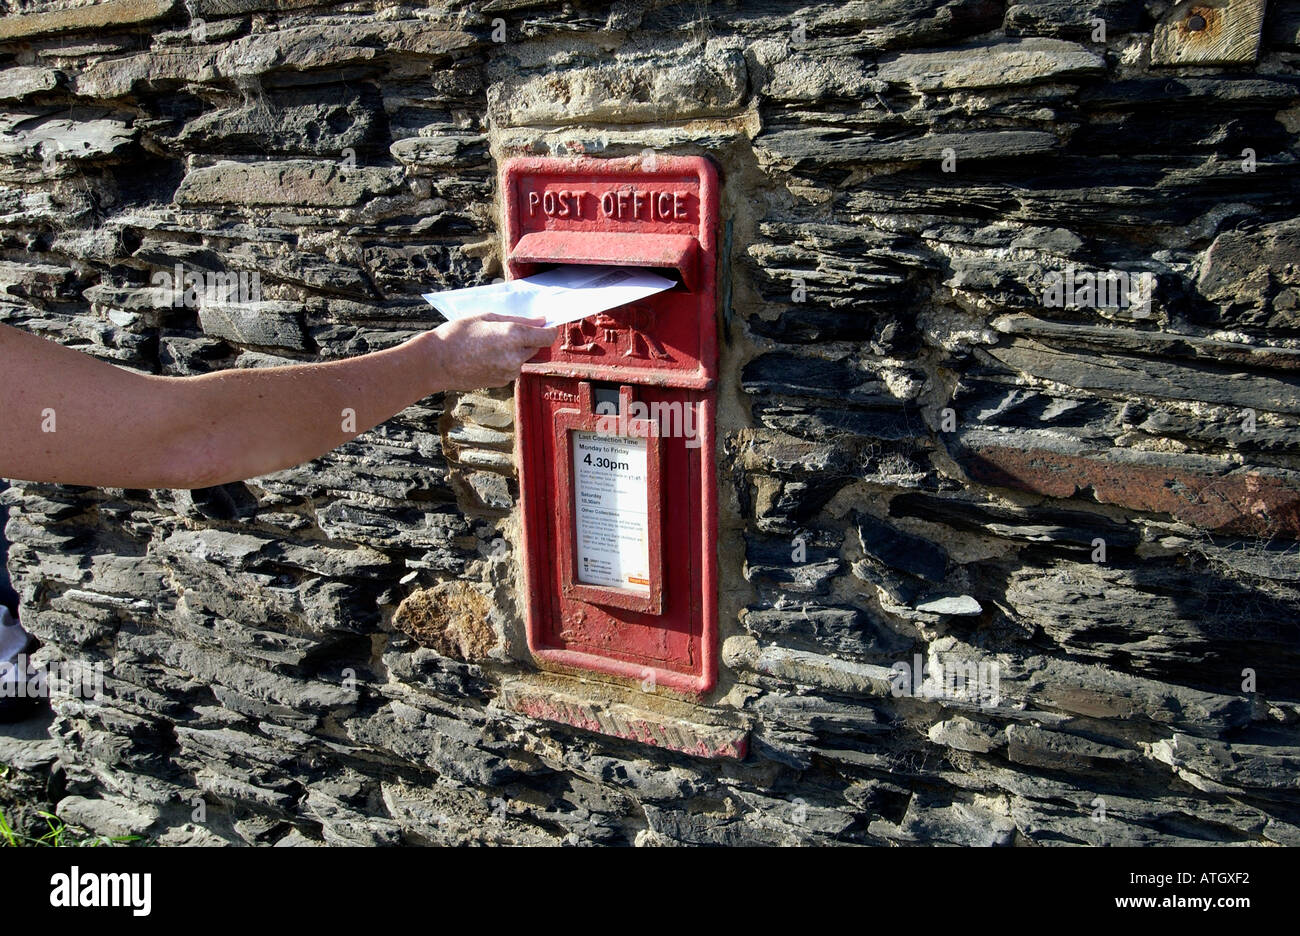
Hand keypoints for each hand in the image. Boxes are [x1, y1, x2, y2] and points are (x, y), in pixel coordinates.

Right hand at [426, 313, 558, 389]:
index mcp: (513, 336)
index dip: (549, 330)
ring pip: (523, 358)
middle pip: (536, 347)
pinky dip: (505, 361)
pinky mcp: (502, 382)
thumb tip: (541, 321)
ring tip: (488, 344)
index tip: (546, 325)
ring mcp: (509, 372)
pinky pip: (512, 368)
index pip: (547, 336)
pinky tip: (485, 356)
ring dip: (515, 351)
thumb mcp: (487, 317)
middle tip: (504, 331)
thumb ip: (518, 320)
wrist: (436, 362)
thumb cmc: (458, 334)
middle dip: (527, 338)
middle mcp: (515, 356)